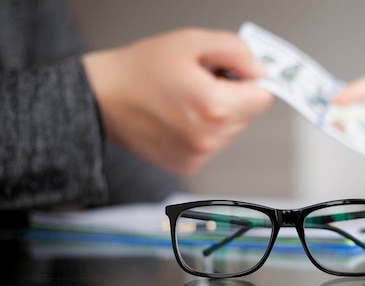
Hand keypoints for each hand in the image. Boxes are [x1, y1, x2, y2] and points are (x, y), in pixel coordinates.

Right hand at [82, 28, 273, 175]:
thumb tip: (261, 69)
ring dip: (219, 114)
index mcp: (215, 107)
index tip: (235, 72)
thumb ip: (235, 51)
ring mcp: (198, 155)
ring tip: (187, 98)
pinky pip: (213, 144)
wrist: (100, 99)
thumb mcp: (190, 42)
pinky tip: (180, 116)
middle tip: (202, 81)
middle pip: (248, 114)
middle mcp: (210, 138)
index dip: (250, 80)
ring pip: (231, 130)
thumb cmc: (139, 70)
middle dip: (233, 95)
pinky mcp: (187, 165)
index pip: (263, 97)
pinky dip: (203, 130)